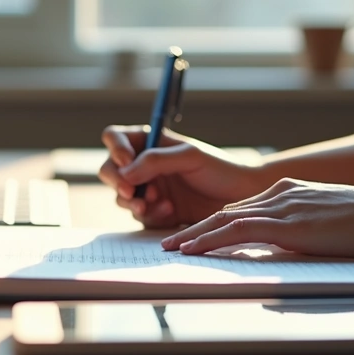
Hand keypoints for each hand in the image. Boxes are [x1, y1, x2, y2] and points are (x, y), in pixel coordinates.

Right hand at [98, 125, 269, 227]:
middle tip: (131, 192)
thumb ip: (156, 160)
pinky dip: (152, 215)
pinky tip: (172, 211)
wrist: (243, 198)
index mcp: (151, 142)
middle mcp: (144, 165)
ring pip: (122, 197)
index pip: (115, 137)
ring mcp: (150, 190)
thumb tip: (125, 171)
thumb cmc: (220, 169)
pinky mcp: (157, 213)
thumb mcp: (190, 157)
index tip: (126, 160)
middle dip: (117, 181)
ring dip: (135, 202)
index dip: (115, 148)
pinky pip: (141, 216)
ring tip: (160, 203)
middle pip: (110, 169)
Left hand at [160, 178, 353, 257]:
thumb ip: (309, 231)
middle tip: (170, 243)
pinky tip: (192, 250)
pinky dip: (209, 241)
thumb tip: (296, 249)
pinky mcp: (285, 224)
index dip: (216, 224)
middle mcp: (280, 193)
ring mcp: (281, 206)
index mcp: (291, 192)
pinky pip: (236, 232)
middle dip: (196, 229)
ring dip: (193, 236)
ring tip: (170, 250)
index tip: (196, 236)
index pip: (243, 208)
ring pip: (224, 220)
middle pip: (227, 212)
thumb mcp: (332, 224)